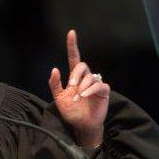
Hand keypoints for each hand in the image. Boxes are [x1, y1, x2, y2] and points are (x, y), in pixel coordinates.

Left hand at [48, 30, 110, 147]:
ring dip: (81, 87)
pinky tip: (84, 96)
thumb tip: (55, 69)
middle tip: (71, 85)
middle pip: (82, 65)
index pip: (74, 58)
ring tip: (77, 98)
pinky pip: (99, 85)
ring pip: (90, 77)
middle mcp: (86, 78)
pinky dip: (90, 90)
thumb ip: (55, 84)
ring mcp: (95, 84)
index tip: (71, 33)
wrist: (81, 125)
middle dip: (76, 74)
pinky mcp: (104, 91)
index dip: (72, 45)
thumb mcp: (58, 98)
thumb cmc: (71, 112)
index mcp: (75, 77)